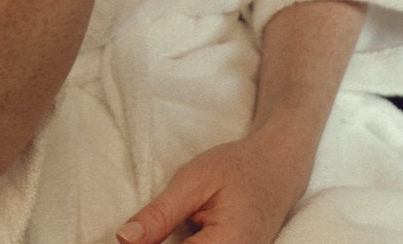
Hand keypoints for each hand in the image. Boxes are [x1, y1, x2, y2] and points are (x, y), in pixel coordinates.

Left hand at [117, 125, 308, 243]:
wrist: (279, 167)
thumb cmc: (237, 167)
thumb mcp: (193, 181)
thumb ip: (159, 215)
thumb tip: (123, 239)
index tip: (130, 237)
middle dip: (163, 241)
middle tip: (172, 216)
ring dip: (178, 241)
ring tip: (185, 218)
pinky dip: (188, 241)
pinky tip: (187, 228)